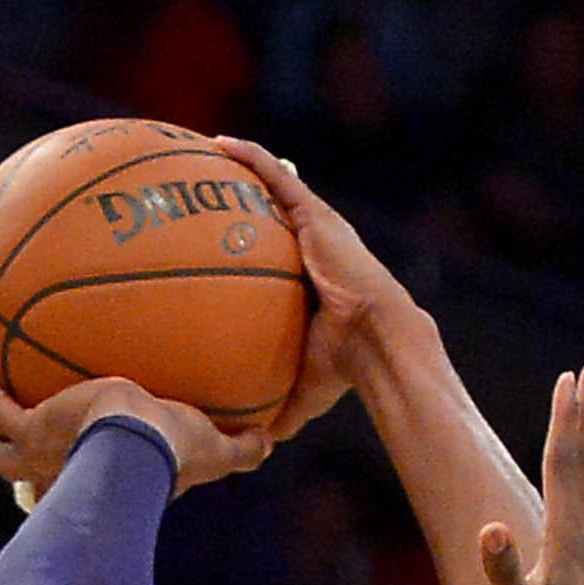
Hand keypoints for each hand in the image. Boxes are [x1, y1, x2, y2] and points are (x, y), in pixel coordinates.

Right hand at [0, 345, 270, 505]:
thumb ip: (241, 447)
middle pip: (31, 484)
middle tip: (12, 452)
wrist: (139, 442)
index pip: (86, 491)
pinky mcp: (28, 431)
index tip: (74, 477)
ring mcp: (41, 456)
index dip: (75, 490)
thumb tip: (272, 441)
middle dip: (21, 472)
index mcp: (104, 480)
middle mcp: (67, 474)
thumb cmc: (177, 451)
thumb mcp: (214, 448)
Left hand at [215, 137, 420, 435]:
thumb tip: (259, 441)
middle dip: (245, 194)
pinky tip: (218, 143)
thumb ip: (281, 405)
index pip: (281, 252)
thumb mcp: (307, 389)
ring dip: (243, 165)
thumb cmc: (348, 368)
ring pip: (274, 183)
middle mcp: (316, 246)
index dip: (254, 238)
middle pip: (276, 210)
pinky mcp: (316, 214)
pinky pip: (274, 176)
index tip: (224, 234)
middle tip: (208, 185)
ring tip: (206, 150)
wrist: (378, 341)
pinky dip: (248, 157)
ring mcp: (317, 227)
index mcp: (314, 280)